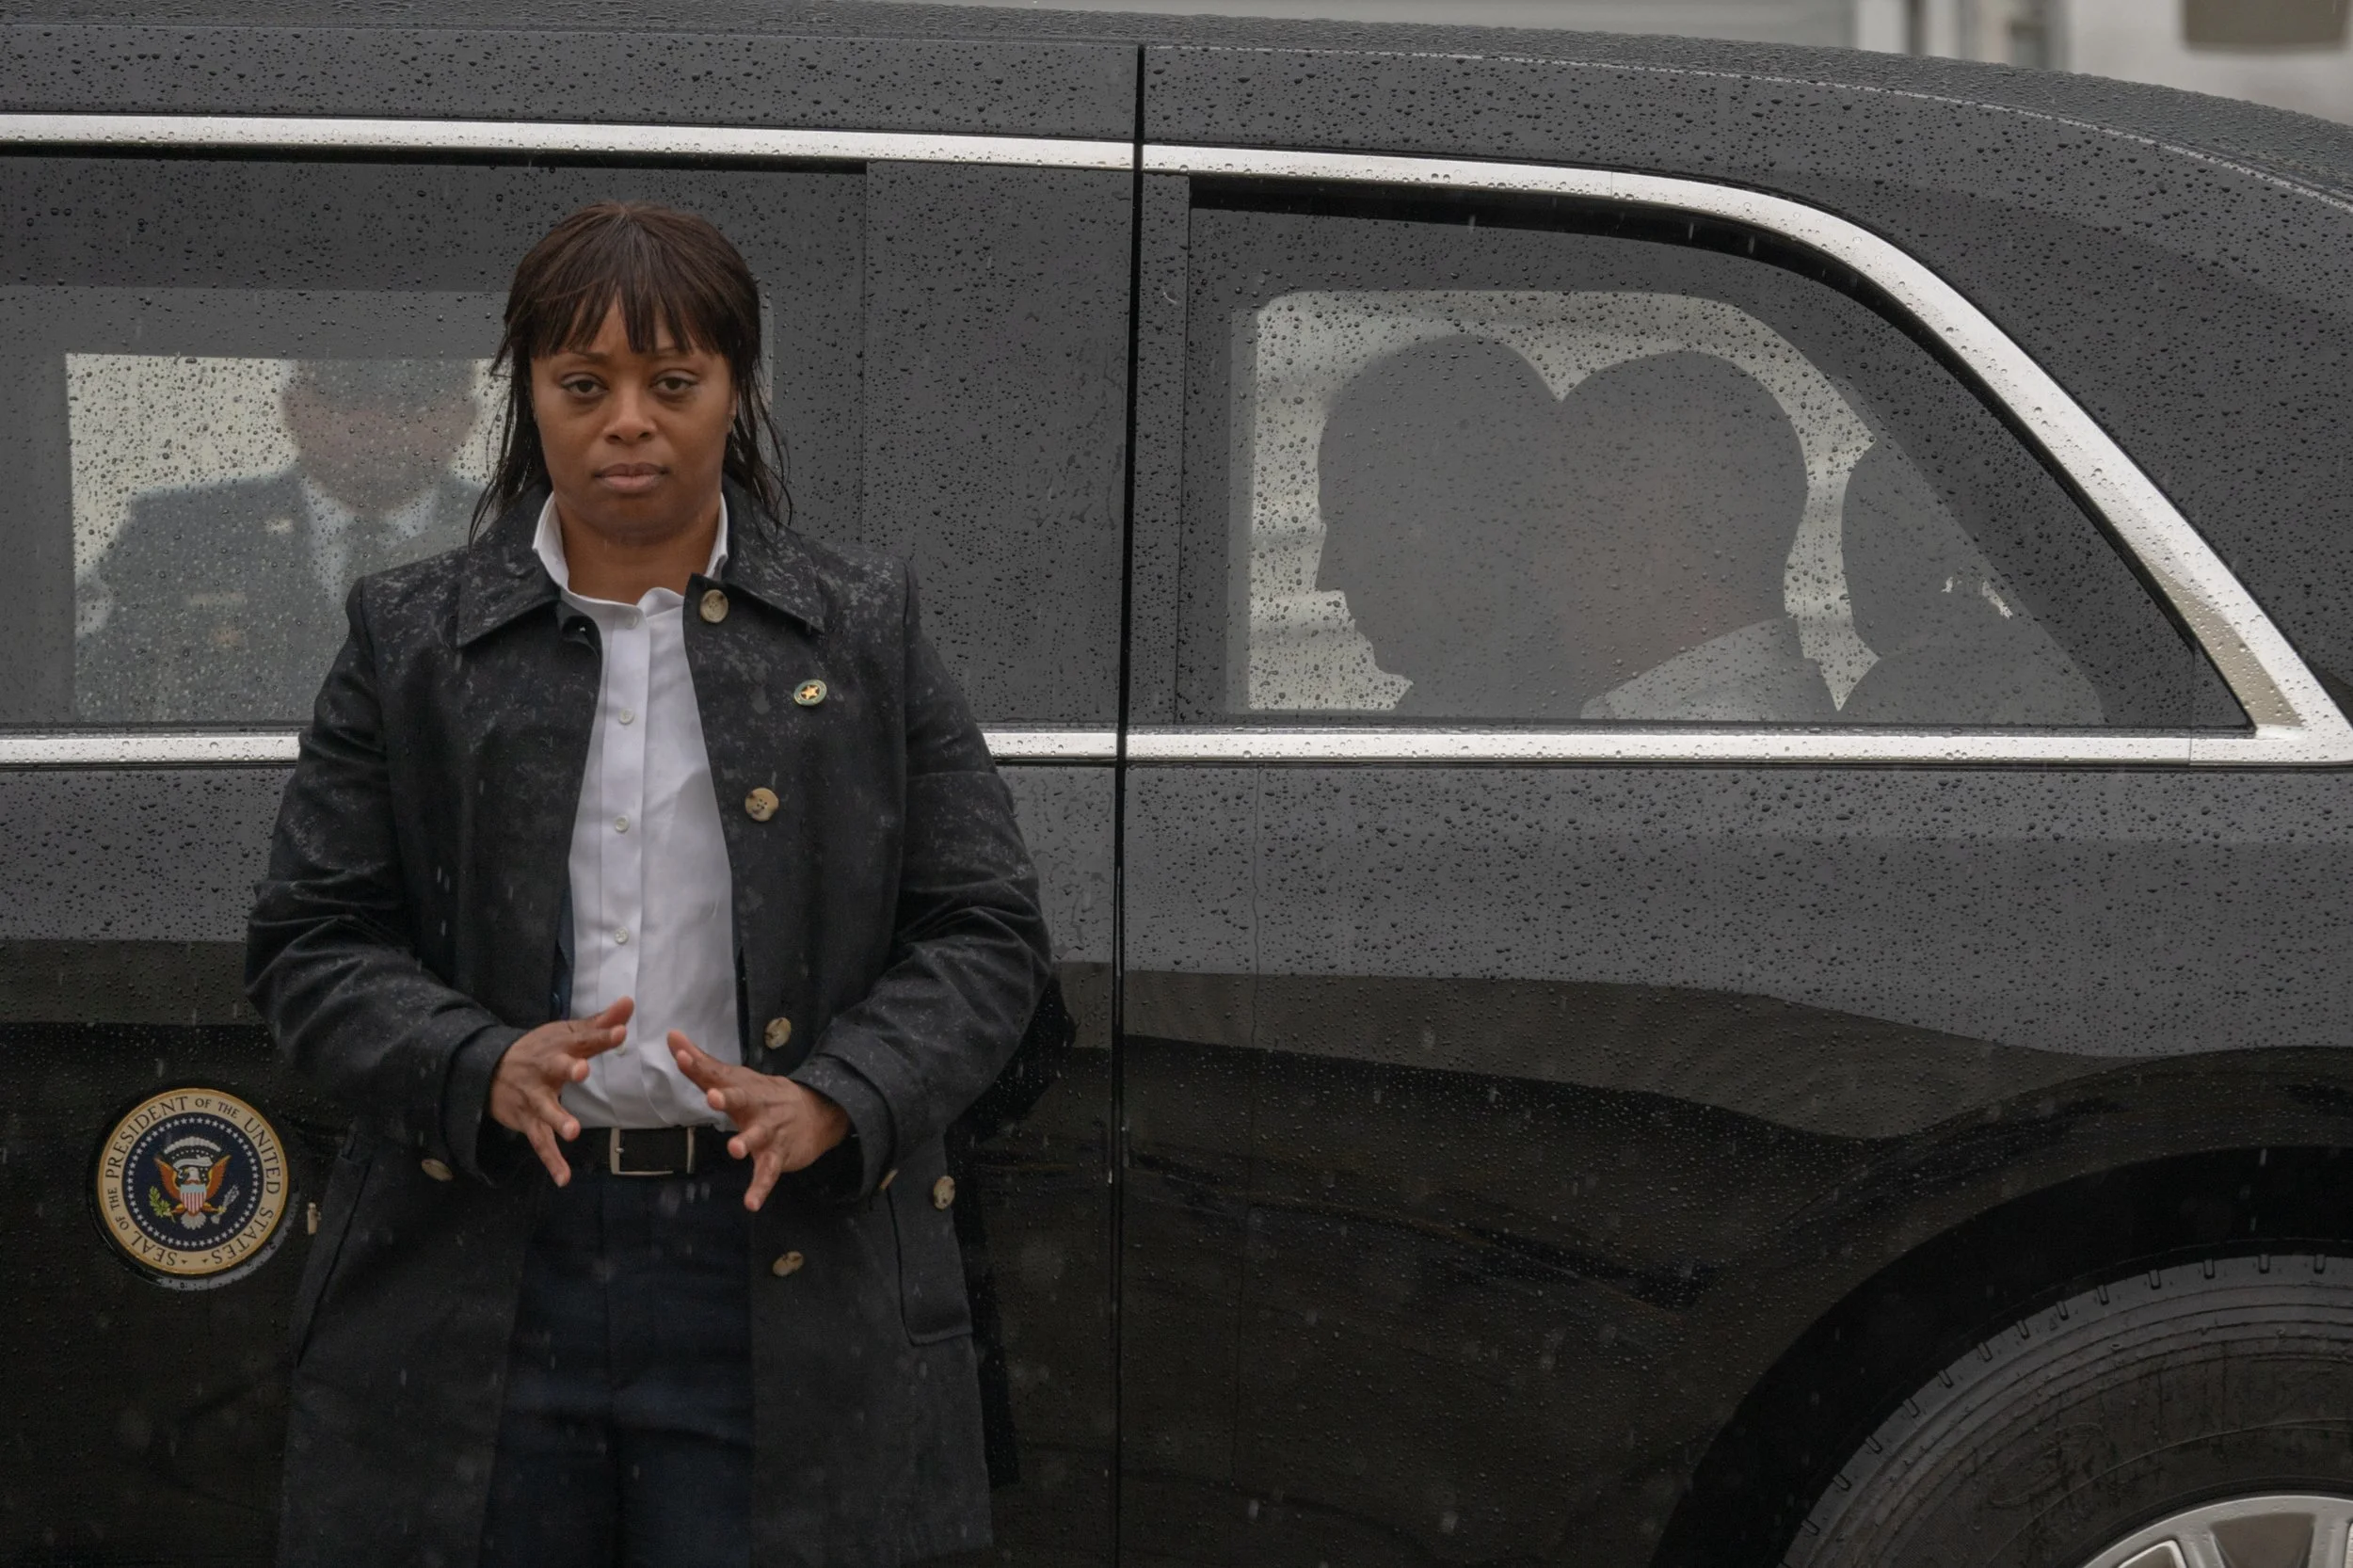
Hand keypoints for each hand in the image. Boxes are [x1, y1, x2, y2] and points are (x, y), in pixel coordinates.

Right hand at [489, 998, 631, 1184]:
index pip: (584, 1039)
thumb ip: (601, 1023)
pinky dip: (551, 1161)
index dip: (603, 1035)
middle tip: (581, 1071)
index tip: (621, 1031)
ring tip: (574, 1132)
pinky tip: (564, 1178)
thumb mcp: (567, 1034)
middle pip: (556, 1068)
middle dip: (568, 1069)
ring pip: (545, 1109)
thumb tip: (629, 1002)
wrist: (489, 1070)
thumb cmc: (540, 1050)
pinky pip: (539, 1142)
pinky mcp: (527, 1120)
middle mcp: (545, 1070)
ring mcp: (534, 1097)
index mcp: (560, 1047)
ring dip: (558, 1119)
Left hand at [669, 1031, 849, 1210]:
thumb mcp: (735, 1078)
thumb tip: (672, 1035)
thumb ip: (701, 1062)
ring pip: (757, 1138)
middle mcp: (756, 1107)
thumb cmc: (764, 1096)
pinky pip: (768, 1174)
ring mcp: (769, 1132)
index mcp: (743, 1087)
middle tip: (713, 1096)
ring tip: (734, 1149)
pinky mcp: (777, 1157)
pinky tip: (751, 1203)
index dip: (698, 1065)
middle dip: (728, 1098)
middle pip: (742, 1099)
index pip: (717, 1074)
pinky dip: (760, 1188)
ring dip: (746, 1142)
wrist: (817, 1113)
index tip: (681, 1055)